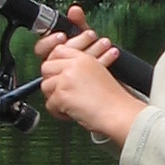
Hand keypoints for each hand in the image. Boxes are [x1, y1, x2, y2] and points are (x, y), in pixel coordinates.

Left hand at [38, 27, 132, 143]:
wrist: (119, 113)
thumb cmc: (113, 100)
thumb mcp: (99, 73)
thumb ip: (79, 69)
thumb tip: (60, 74)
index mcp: (84, 58)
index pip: (58, 51)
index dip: (55, 64)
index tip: (58, 76)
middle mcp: (74, 65)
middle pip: (46, 67)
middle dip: (51, 82)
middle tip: (62, 93)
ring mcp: (66, 78)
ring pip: (45, 86)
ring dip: (54, 98)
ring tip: (69, 105)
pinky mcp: (62, 94)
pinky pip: (49, 104)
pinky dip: (59, 112)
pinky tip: (71, 113)